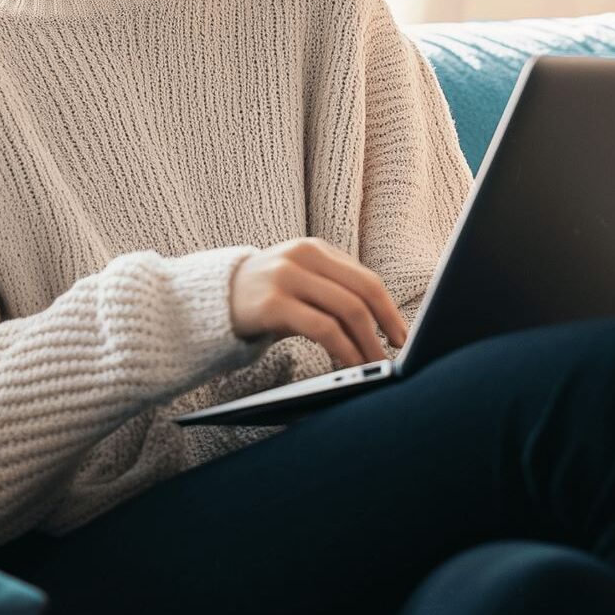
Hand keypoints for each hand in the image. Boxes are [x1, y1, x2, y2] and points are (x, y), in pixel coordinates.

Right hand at [229, 237, 409, 369]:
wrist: (211, 301)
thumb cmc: (266, 298)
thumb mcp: (300, 283)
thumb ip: (333, 292)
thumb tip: (381, 324)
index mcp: (315, 250)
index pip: (366, 279)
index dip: (389, 309)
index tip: (402, 336)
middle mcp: (303, 257)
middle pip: (362, 292)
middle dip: (385, 326)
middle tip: (396, 354)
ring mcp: (287, 277)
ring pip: (346, 310)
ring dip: (367, 343)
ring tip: (374, 364)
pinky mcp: (272, 303)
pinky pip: (322, 328)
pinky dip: (343, 348)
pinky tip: (348, 364)